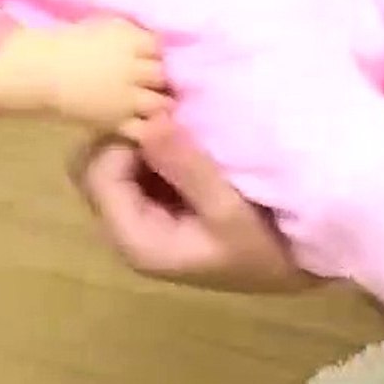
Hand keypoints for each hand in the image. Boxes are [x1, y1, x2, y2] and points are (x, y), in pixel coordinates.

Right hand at [0, 19, 168, 130]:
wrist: (38, 70)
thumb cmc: (69, 44)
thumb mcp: (106, 26)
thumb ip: (134, 33)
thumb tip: (160, 40)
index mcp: (130, 41)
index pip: (162, 47)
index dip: (163, 54)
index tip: (159, 59)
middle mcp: (132, 68)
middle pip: (165, 75)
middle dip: (165, 79)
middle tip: (160, 83)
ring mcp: (125, 98)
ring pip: (161, 103)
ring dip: (162, 103)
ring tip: (157, 104)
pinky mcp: (115, 121)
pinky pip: (144, 130)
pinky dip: (151, 129)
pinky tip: (149, 124)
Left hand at [72, 116, 318, 293]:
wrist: (291, 272)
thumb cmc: (263, 250)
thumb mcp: (230, 212)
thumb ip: (189, 168)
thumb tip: (152, 121)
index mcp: (136, 239)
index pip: (100, 175)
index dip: (123, 139)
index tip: (164, 113)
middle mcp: (127, 230)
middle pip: (92, 170)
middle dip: (122, 136)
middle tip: (167, 112)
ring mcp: (141, 218)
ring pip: (110, 165)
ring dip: (137, 139)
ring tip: (176, 117)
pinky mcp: (158, 208)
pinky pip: (135, 169)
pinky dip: (151, 147)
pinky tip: (183, 133)